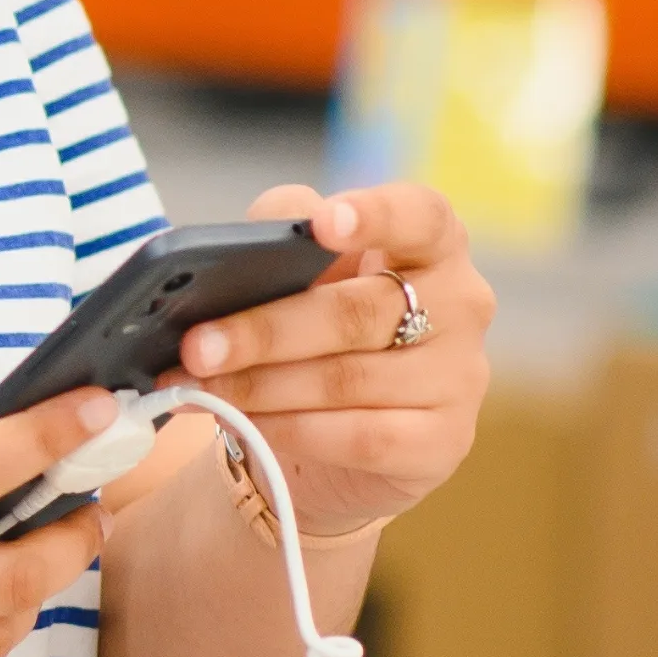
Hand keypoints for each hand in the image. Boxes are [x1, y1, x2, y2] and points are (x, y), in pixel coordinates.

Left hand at [168, 183, 494, 536]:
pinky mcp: (443, 441)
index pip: (419, 215)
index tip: (321, 225)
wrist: (333, 429)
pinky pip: (357, 436)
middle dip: (264, 330)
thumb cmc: (313, 326)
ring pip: (349, 379)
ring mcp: (460, 377)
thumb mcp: (297, 268)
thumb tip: (234, 248)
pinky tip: (241, 422)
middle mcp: (461, 304)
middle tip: (196, 345)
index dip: (373, 216)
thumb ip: (278, 238)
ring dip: (260, 385)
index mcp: (431, 242)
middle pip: (357, 312)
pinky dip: (288, 428)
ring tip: (197, 385)